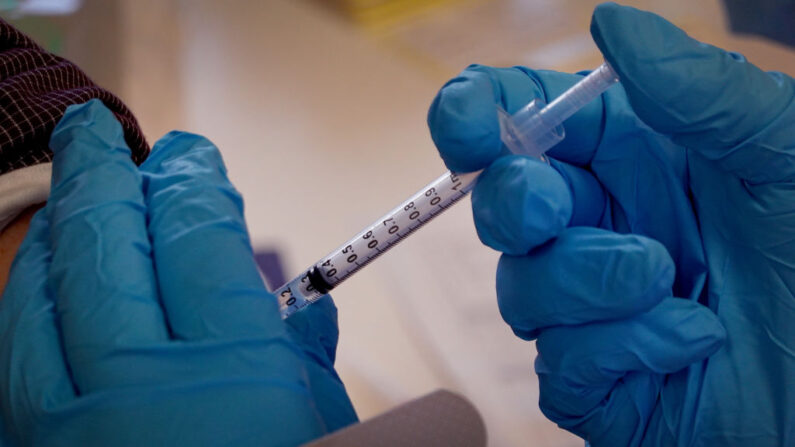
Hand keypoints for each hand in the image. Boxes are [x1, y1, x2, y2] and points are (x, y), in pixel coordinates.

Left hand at [0, 99, 356, 445]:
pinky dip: (31, 298)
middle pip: (110, 248)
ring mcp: (75, 425)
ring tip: (74, 192)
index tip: (189, 157)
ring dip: (59, 228)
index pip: (198, 239)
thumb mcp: (320, 428)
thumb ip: (309, 358)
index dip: (190, 184)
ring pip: (46, 293)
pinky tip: (50, 274)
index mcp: (237, 375)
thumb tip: (307, 302)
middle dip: (101, 175)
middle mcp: (145, 390)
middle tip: (96, 132)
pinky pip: (16, 355)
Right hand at [428, 3, 793, 445]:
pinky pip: (557, 362)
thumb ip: (702, 90)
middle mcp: (599, 225)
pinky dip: (620, 348)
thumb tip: (612, 22)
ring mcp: (588, 306)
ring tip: (669, 282)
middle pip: (499, 202)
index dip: (476, 114)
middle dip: (511, 202)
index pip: (524, 121)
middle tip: (550, 209)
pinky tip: (689, 340)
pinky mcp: (592, 379)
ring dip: (587, 283)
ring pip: (521, 287)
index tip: (466, 126)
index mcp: (632, 158)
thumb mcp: (784, 158)